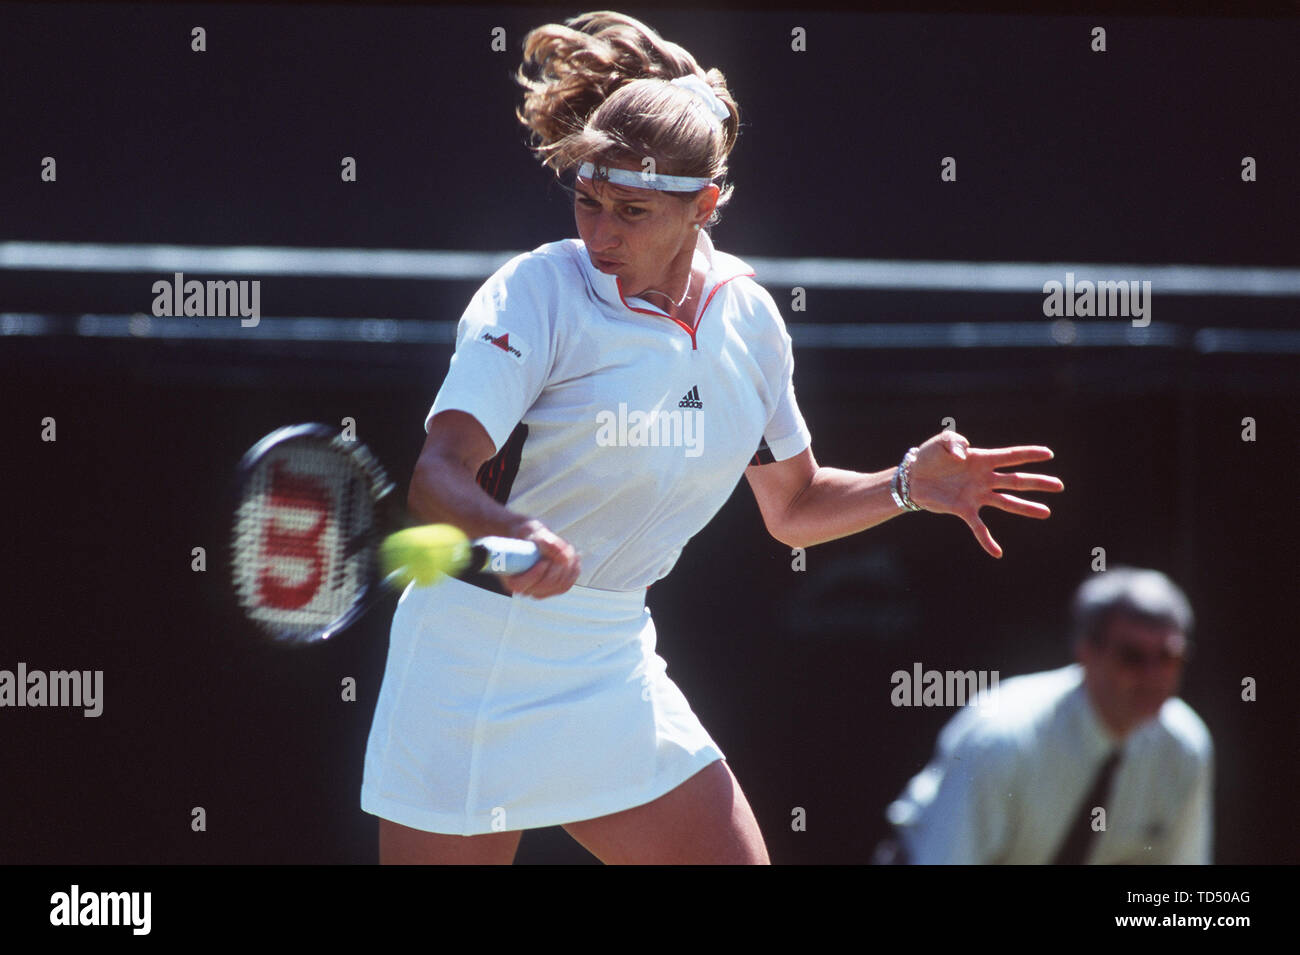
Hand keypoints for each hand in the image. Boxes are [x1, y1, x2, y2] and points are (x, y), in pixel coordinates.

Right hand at [500, 518, 580, 597]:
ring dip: (567, 567)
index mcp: (511, 576)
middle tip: (562, 550)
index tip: (544, 560)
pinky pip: (566, 585)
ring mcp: (540, 591)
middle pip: (544, 585)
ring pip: (558, 586)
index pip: (520, 585)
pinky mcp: (553, 589)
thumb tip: (564, 556)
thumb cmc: (528, 534)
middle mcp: (525, 589)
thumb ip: (545, 541)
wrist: (532, 539)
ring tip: (568, 549)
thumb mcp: (533, 531)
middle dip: (556, 568)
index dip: (534, 574)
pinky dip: (573, 571)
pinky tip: (575, 558)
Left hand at [906, 431, 1063, 558]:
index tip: (1049, 454)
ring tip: (1046, 513)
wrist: (912, 478)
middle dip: (1038, 482)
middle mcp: (984, 478)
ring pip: (1006, 502)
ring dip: (1025, 508)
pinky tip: (997, 552)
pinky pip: (979, 527)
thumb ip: (954, 442)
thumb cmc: (929, 456)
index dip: (1029, 454)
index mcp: (982, 459)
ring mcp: (976, 495)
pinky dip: (987, 540)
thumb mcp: (941, 442)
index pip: (1010, 456)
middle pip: (1016, 480)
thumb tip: (964, 454)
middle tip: (1059, 485)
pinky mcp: (964, 509)